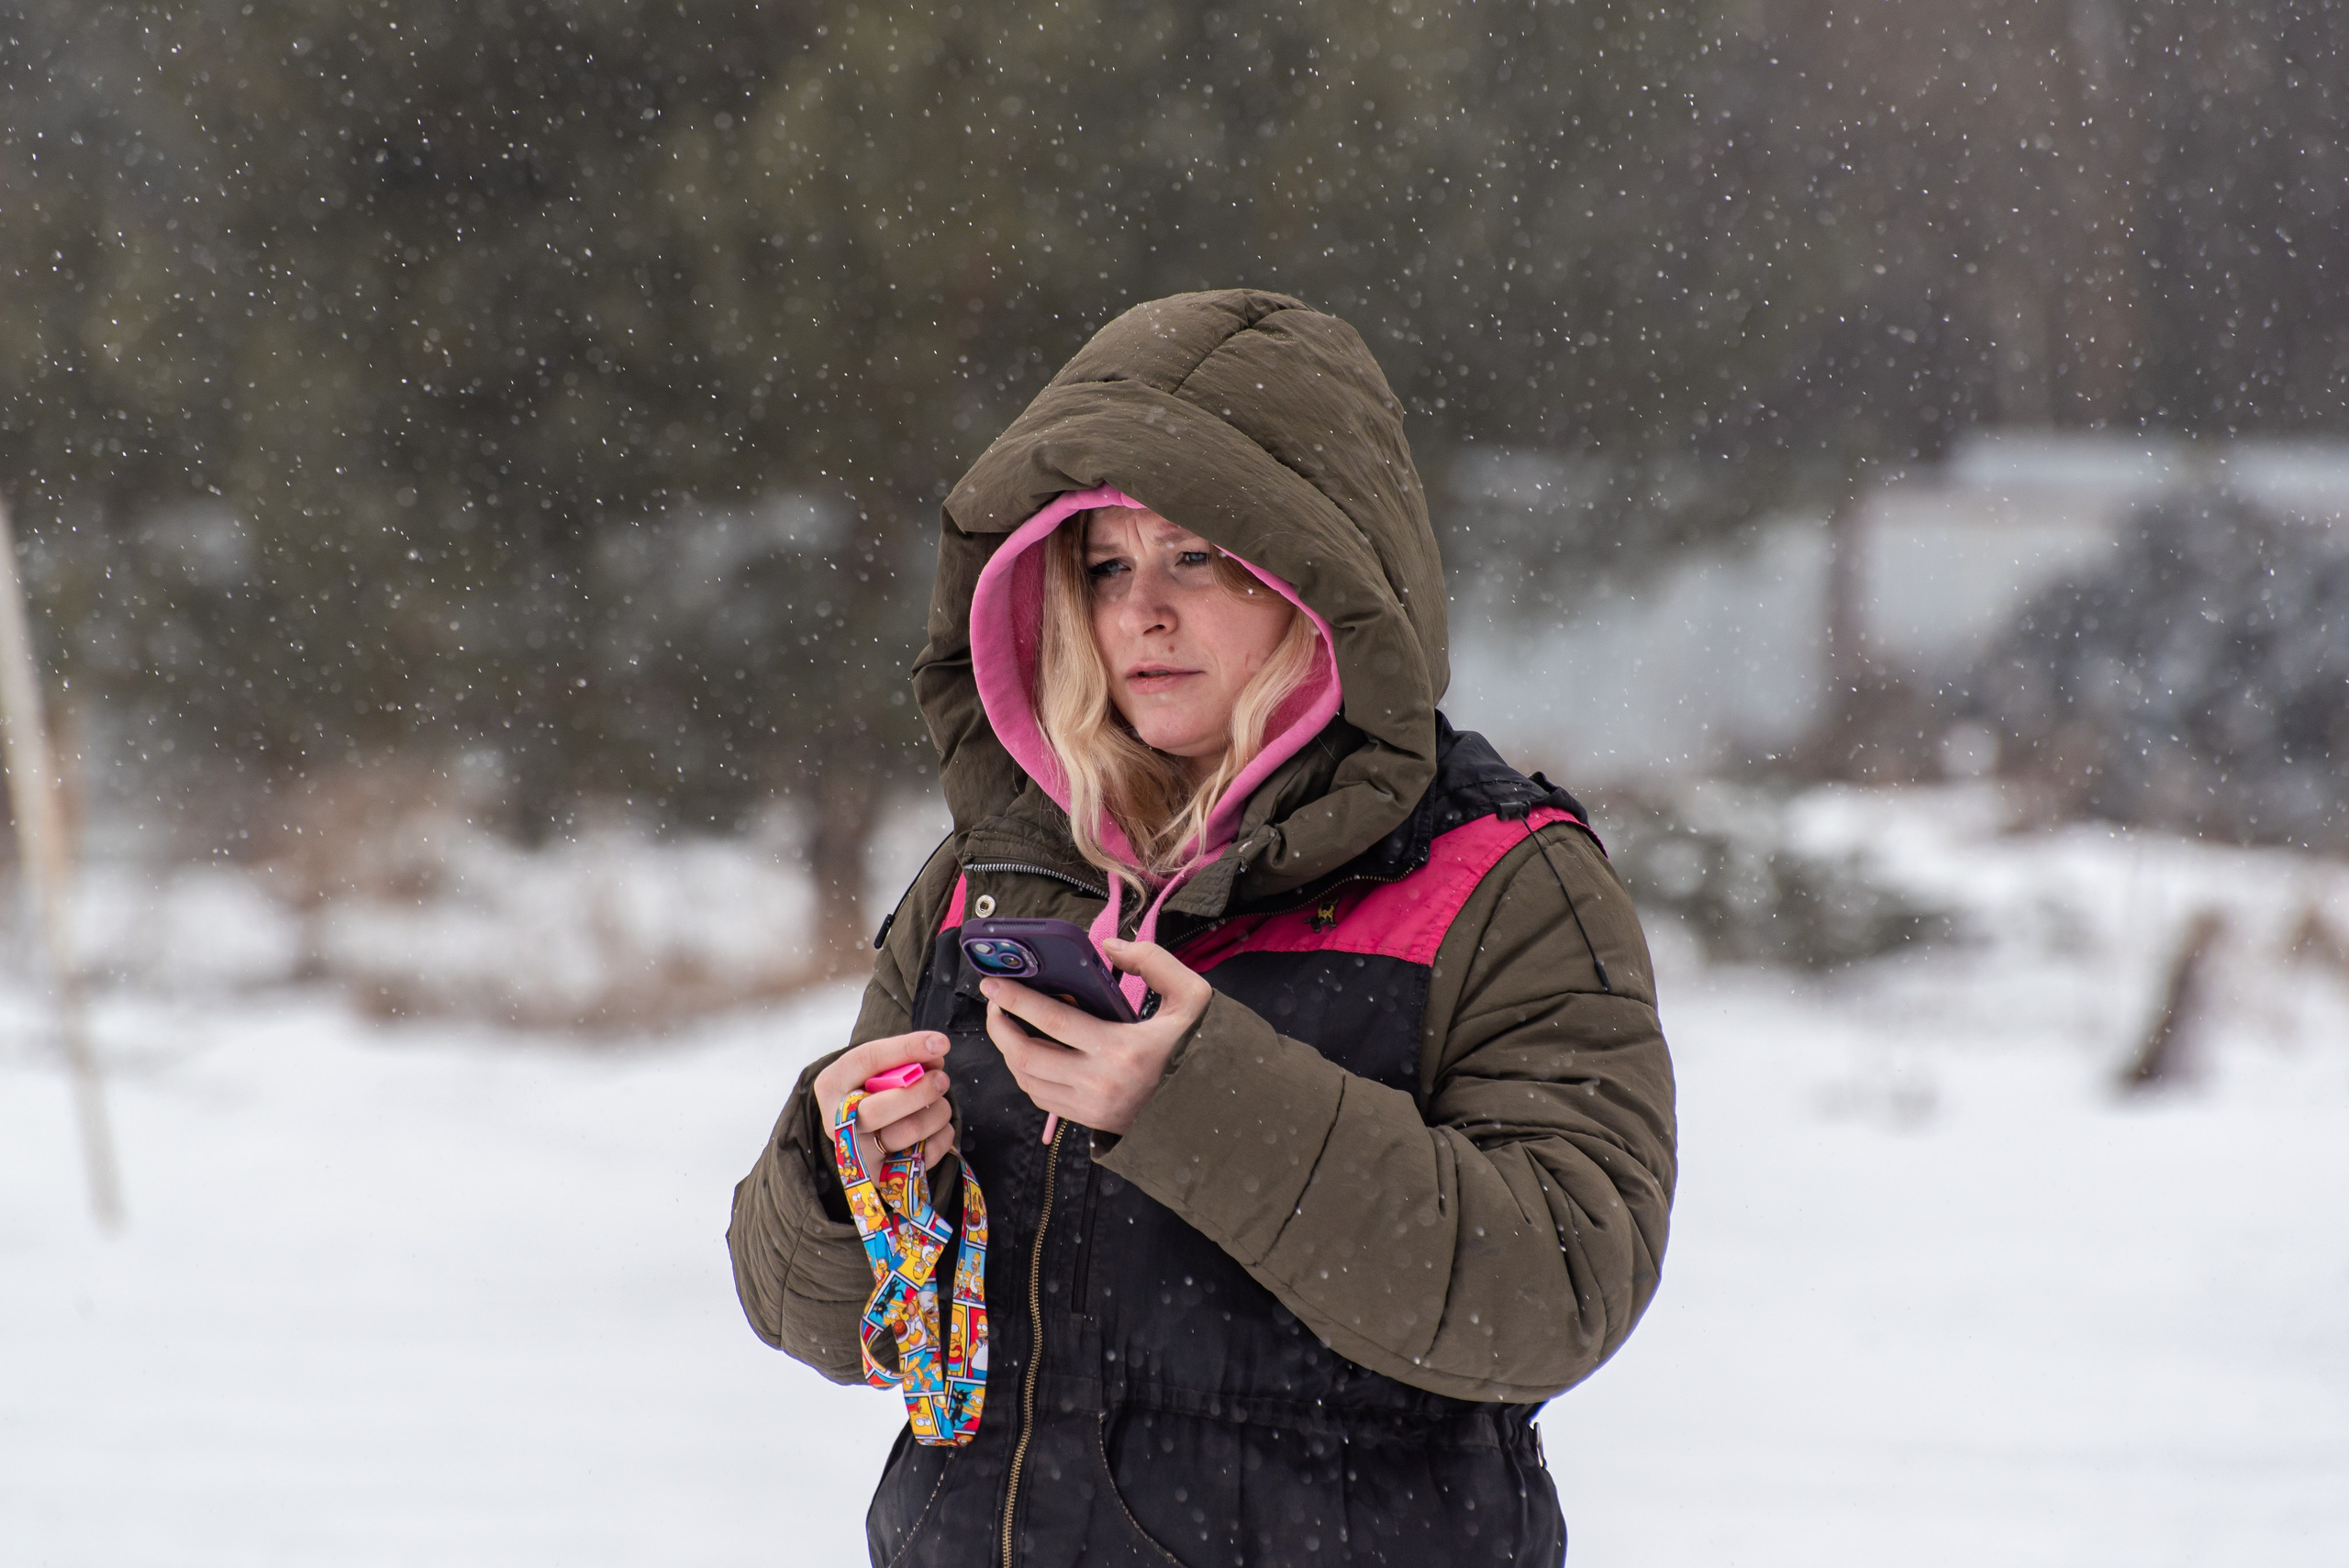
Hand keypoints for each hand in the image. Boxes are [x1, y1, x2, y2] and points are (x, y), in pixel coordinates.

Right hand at [813, 1031, 956, 1174]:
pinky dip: (942, 1135)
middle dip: (921, 1091)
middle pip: (879, 1109)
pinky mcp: (883, 1176)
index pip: (866, 1060)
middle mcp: (837, 1123)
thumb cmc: (873, 1091)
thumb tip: (935, 1056)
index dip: (906, 1049)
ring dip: (937, 1112)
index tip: (940, 1043)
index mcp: (832, 1085)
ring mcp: (858, 1154)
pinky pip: (925, 1155)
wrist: (862, 1131)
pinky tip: (938, 1125)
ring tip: (941, 1102)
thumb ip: (902, 1059)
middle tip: (943, 1079)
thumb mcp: (876, 1069)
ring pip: (906, 1132)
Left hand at [981, 937, 1213, 1136]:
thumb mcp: (1190, 996)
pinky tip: (1028, 1049)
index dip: (1016, 999)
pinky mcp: (1086, 1119)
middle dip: (999, 1025)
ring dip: (1008, 1049)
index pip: (1053, 1021)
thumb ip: (1154, 961)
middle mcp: (1100, 1083)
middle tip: (993, 1001)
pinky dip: (1025, 1071)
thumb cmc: (1189, 1045)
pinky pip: (1039, 1096)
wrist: (1202, 1103)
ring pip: (1027, 1078)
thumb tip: (1108, 946)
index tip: (992, 982)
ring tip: (1006, 1021)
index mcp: (1122, 1050)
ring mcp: (1090, 1107)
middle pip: (1027, 1054)